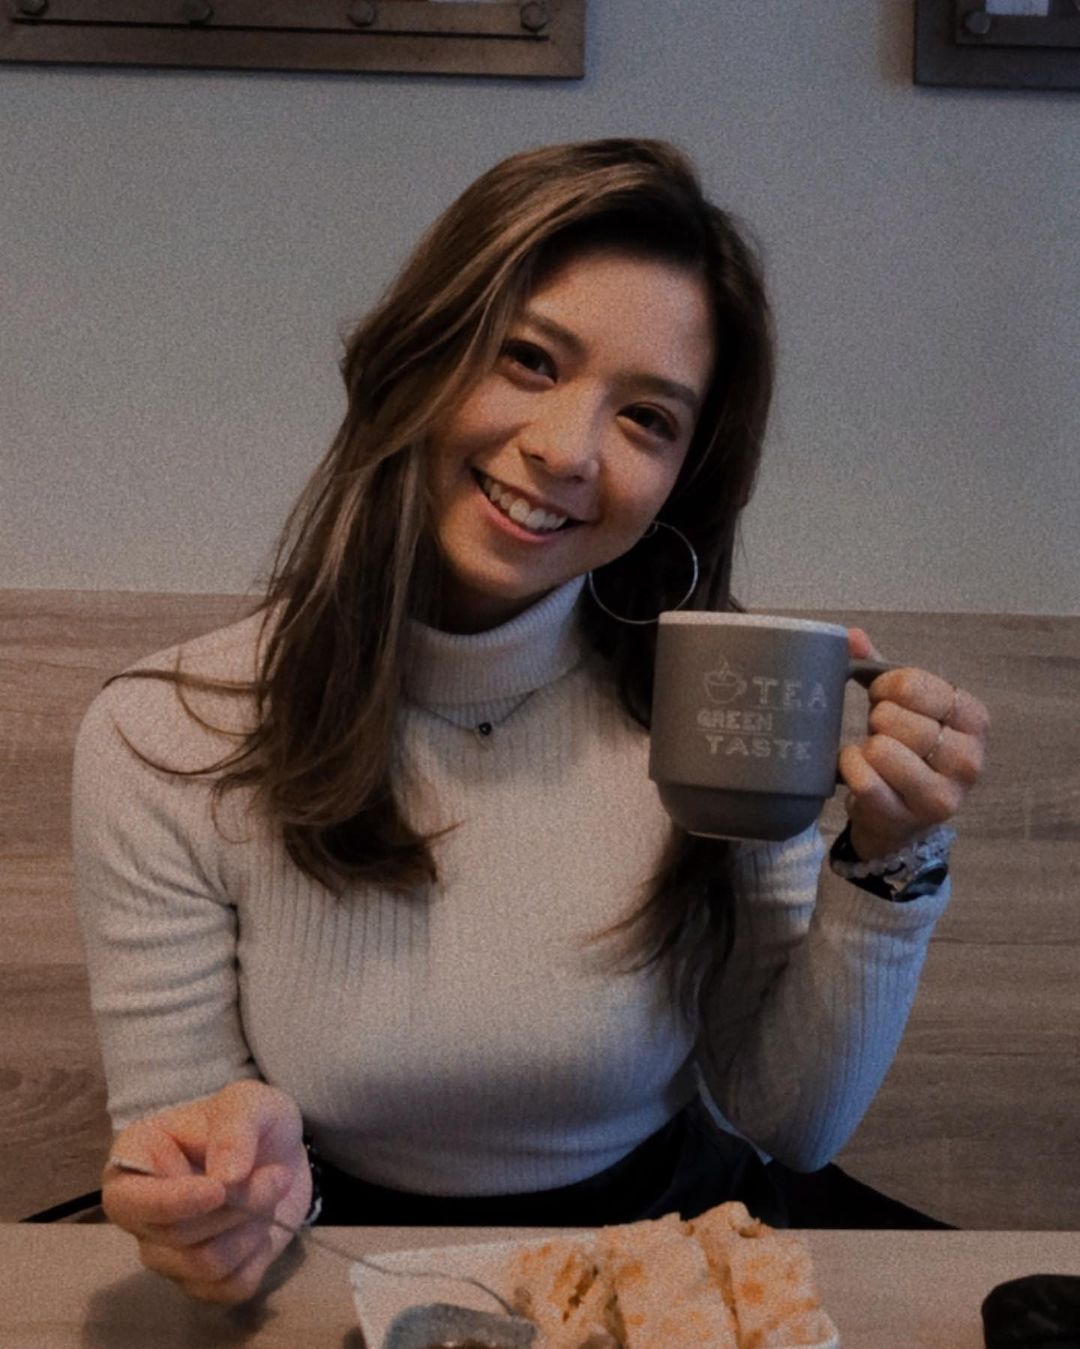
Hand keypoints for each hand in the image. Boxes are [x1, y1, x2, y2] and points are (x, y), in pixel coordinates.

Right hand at [102, 1079, 311, 1304]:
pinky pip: (228, 1288)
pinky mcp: (199, 1280)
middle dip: (237, 1206)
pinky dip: (258, 1256)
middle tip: (275, 1175)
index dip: (172, 1203)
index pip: (127, 1202)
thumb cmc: (251, 1121)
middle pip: (176, 1237)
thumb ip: (235, 1128)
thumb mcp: (249, 1101)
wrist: (282, 1154)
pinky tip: (262, 1226)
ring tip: (270, 1194)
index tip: (218, 1190)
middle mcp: (141, 1214)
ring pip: (203, 1265)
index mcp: (135, 1159)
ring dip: (251, 1228)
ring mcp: (167, 1253)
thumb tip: (225, 1178)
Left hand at [839, 628, 989, 861]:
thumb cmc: (903, 750)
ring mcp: (943, 795)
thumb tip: (852, 636)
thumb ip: (880, 668)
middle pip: (898, 719)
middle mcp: (970, 759)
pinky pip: (865, 781)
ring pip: (883, 750)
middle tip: (879, 730)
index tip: (880, 695)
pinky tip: (857, 769)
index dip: (887, 686)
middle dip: (878, 720)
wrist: (895, 815)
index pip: (917, 685)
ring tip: (873, 753)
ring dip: (866, 748)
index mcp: (974, 720)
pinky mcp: (910, 818)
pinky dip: (851, 769)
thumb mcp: (901, 705)